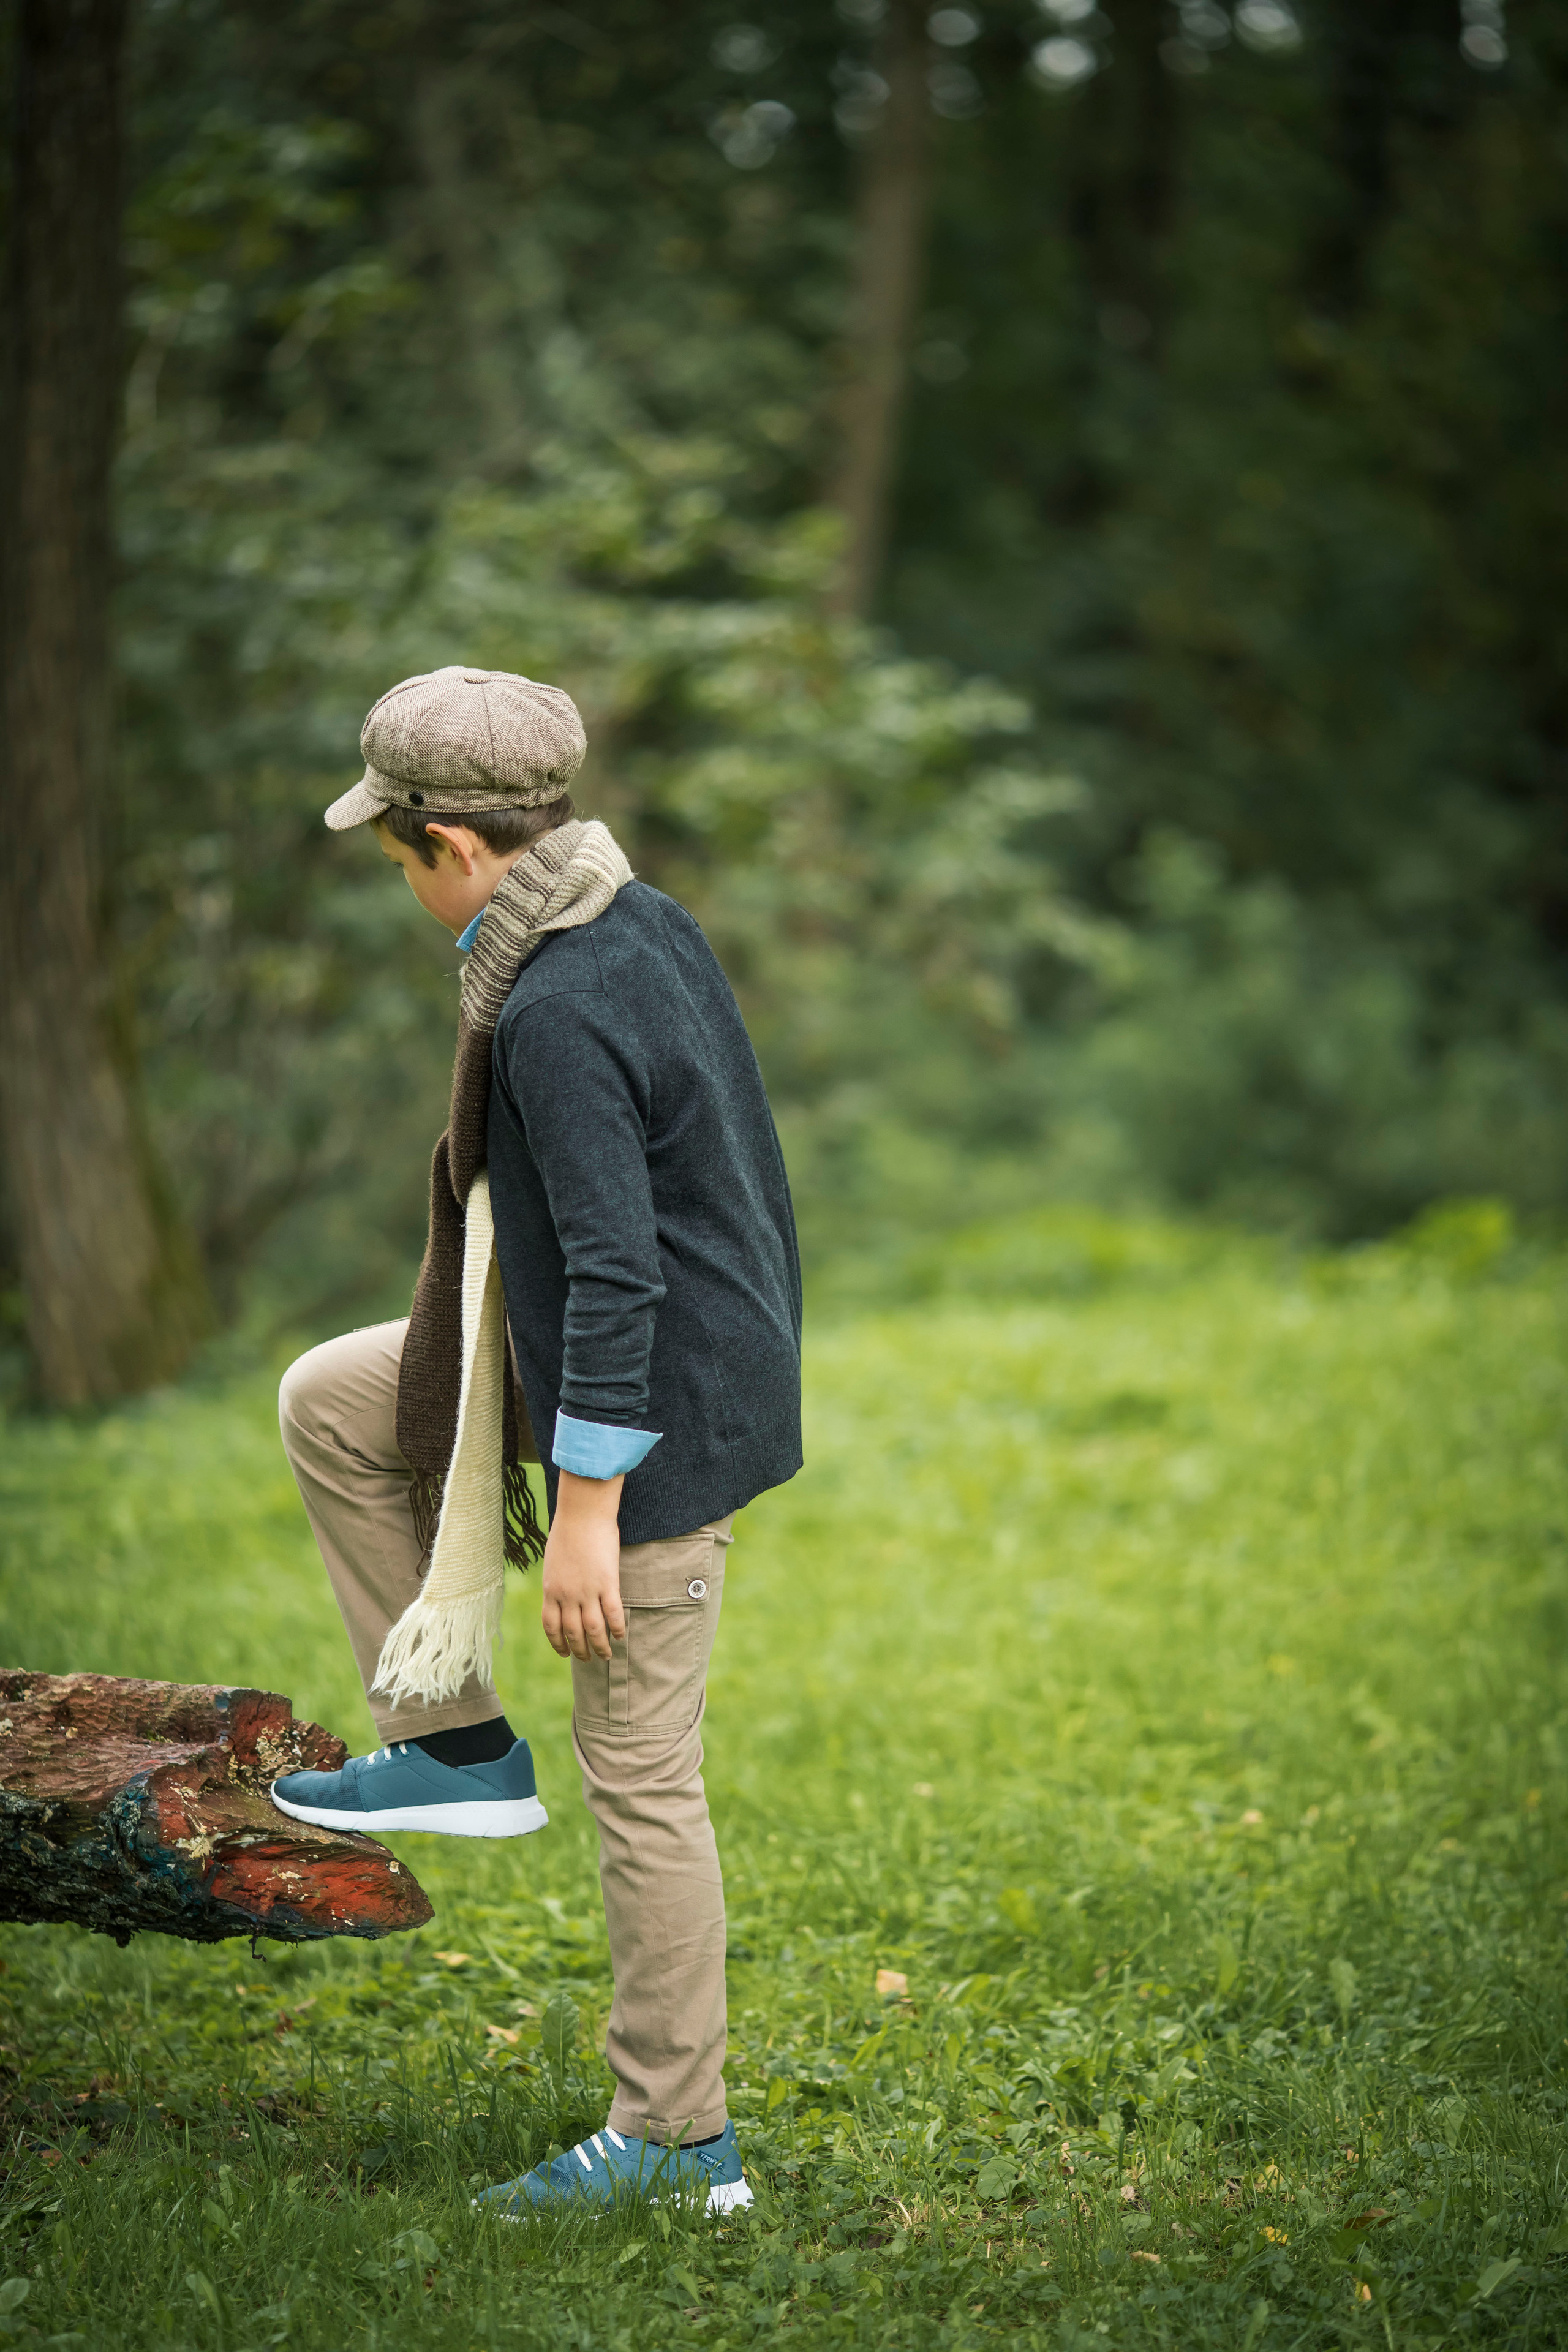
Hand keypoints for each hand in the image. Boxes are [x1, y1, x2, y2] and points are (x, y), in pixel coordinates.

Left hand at [540, 1470, 625, 1661]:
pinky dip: (617, 1628)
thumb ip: (558, 1582)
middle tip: (588, 1659)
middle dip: (580, 1650)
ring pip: (593, 1630)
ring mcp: (587, 1591)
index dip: (558, 1644)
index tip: (565, 1653)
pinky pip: (613, 1614)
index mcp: (550, 1590)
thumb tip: (562, 1596)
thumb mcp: (553, 1562)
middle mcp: (567, 1595)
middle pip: (573, 1633)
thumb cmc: (568, 1531)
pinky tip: (621, 1636)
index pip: (551, 1627)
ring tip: (606, 1656)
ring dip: (600, 1646)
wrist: (582, 1514)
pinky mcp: (607, 1583)